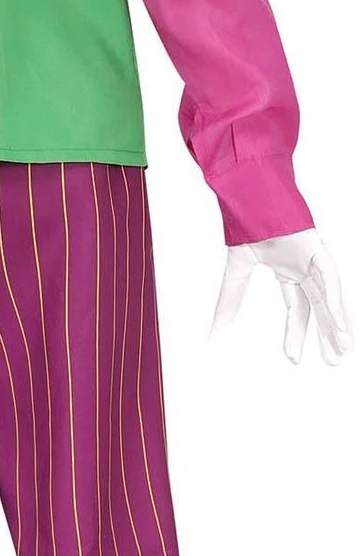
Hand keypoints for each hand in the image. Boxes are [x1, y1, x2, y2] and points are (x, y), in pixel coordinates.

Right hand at [212, 228, 351, 365]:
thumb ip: (228, 303)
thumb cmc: (245, 224)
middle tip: (334, 361)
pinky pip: (330, 279)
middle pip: (319, 307)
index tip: (294, 359)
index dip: (295, 333)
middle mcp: (304, 267)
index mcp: (288, 271)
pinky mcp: (317, 249)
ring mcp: (313, 258)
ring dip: (336, 323)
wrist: (247, 195)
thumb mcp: (236, 273)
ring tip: (342, 348)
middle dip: (326, 334)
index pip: (297, 309)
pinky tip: (338, 324)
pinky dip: (334, 302)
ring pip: (329, 297)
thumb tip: (213, 335)